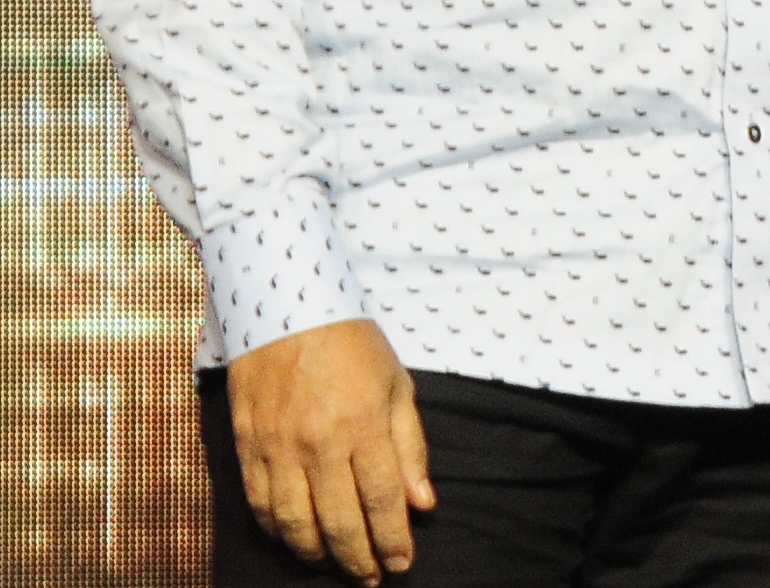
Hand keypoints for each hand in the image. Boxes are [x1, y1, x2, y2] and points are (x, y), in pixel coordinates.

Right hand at [225, 318, 433, 582]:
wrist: (284, 308)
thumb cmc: (350, 344)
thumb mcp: (396, 385)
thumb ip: (410, 447)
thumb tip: (422, 503)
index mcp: (363, 425)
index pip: (382, 500)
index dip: (393, 539)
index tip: (402, 563)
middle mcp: (319, 444)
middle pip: (339, 522)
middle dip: (359, 558)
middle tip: (371, 578)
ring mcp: (278, 449)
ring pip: (294, 524)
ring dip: (316, 554)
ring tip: (335, 565)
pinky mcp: (247, 448)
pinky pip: (260, 506)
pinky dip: (278, 532)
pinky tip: (295, 541)